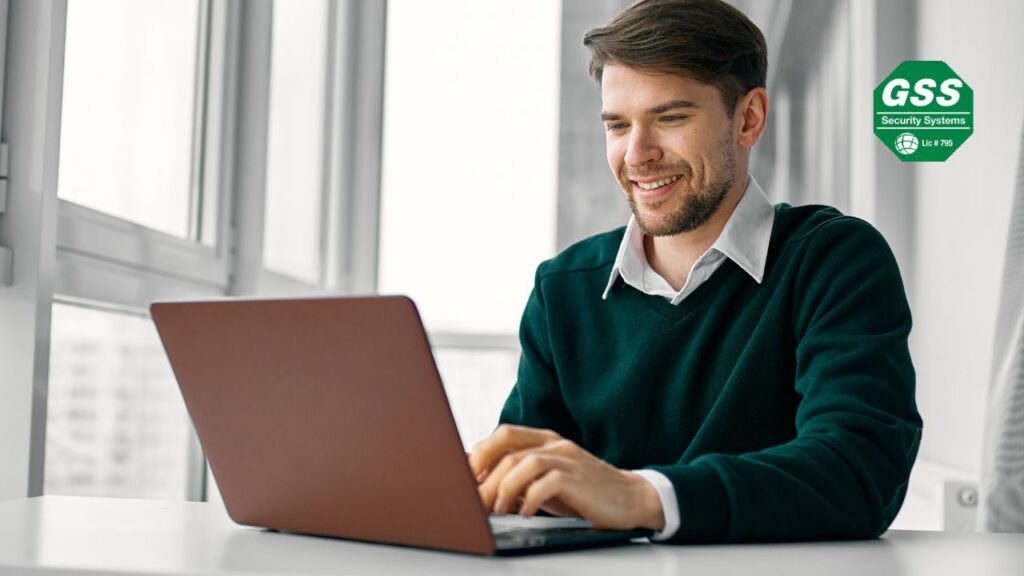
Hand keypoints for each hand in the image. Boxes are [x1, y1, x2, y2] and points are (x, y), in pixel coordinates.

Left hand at [468, 424, 664, 530]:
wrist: (631, 499)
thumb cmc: (584, 493)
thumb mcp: (547, 482)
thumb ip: (520, 478)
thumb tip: (481, 485)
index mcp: (546, 441)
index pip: (505, 434)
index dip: (481, 452)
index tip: (466, 476)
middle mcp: (555, 445)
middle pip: (508, 451)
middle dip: (486, 479)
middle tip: (475, 503)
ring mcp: (568, 459)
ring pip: (523, 463)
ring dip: (504, 488)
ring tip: (498, 510)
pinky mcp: (579, 478)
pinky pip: (546, 483)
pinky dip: (530, 499)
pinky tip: (525, 513)